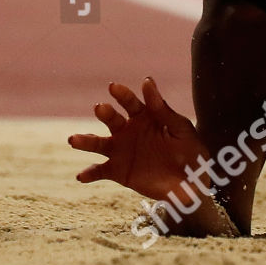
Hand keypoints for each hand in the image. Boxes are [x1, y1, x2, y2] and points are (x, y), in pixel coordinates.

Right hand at [68, 79, 212, 203]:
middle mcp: (128, 131)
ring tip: (74, 139)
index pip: (131, 102)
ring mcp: (121, 151)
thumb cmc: (189, 151)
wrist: (191, 182)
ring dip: (85, 141)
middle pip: (112, 119)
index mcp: (145, 117)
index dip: (123, 94)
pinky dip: (89, 173)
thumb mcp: (180, 129)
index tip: (114, 87)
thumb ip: (163, 110)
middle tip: (100, 108)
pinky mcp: (117, 171)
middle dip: (105, 113)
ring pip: (98, 144)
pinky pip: (100, 171)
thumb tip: (147, 81)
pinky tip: (82, 175)